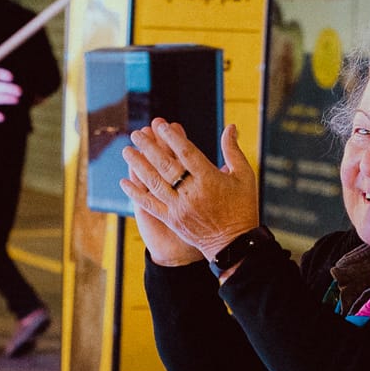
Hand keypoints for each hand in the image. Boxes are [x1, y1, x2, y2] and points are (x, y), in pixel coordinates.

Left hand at [119, 120, 258, 260]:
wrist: (235, 245)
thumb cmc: (243, 208)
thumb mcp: (244, 177)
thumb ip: (233, 151)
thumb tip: (231, 126)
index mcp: (210, 179)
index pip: (187, 153)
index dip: (172, 137)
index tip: (161, 125)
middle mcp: (191, 193)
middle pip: (166, 165)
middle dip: (149, 147)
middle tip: (136, 133)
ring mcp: (179, 208)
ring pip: (154, 182)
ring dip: (138, 165)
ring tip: (127, 151)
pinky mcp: (172, 220)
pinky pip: (150, 204)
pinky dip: (136, 193)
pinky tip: (124, 182)